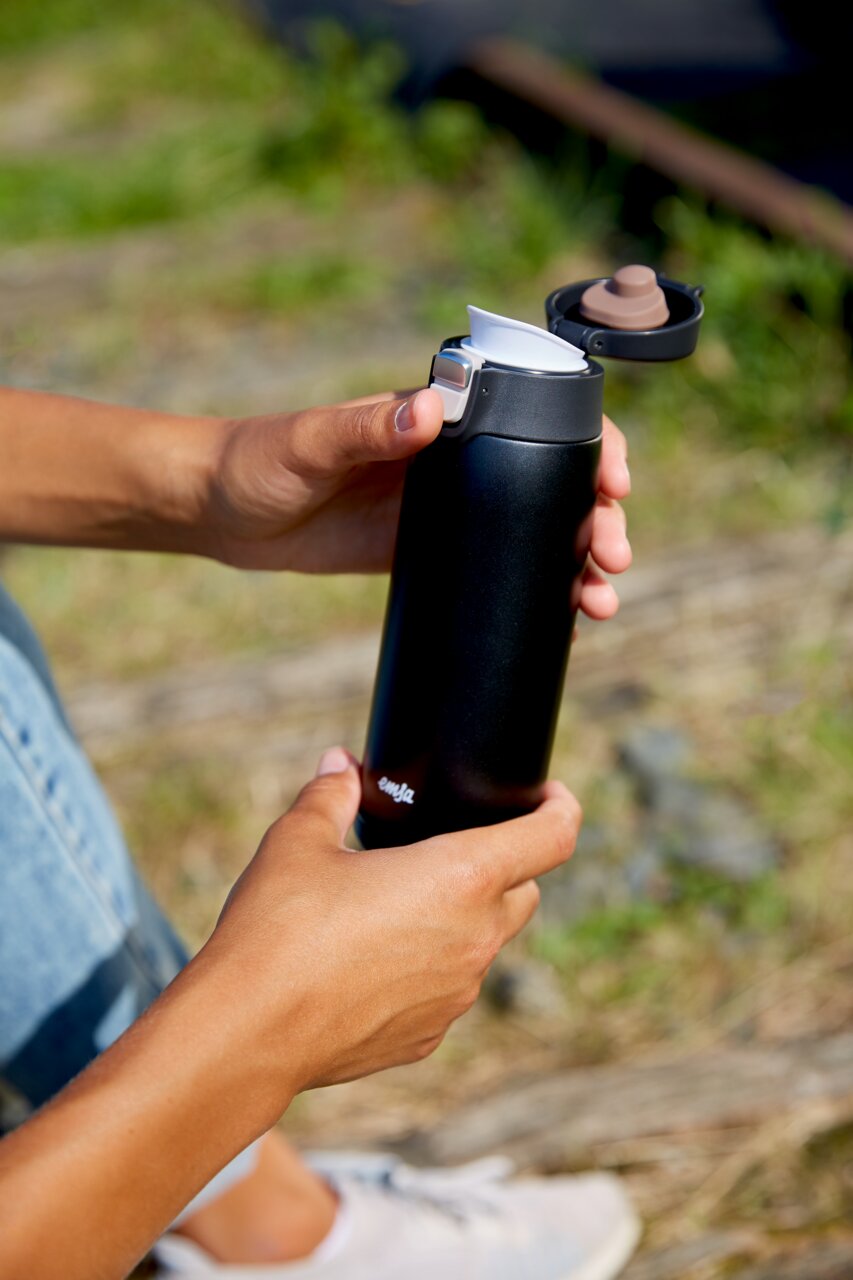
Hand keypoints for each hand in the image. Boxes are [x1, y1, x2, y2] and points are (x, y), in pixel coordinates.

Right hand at [203, 747, 579, 1092]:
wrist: (248, 1031)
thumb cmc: (279, 927)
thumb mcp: (300, 840)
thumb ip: (330, 793)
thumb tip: (340, 765)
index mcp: (462, 877)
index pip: (553, 837)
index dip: (561, 807)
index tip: (550, 795)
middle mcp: (475, 938)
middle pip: (525, 891)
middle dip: (504, 866)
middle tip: (451, 848)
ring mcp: (456, 995)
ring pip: (484, 944)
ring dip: (461, 920)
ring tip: (397, 905)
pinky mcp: (428, 1036)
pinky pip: (446, 988)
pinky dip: (427, 967)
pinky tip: (371, 960)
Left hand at [206, 391, 630, 618]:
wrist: (222, 514)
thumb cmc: (259, 459)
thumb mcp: (312, 442)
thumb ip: (366, 427)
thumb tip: (433, 410)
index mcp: (441, 418)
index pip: (538, 418)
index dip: (589, 445)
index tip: (614, 482)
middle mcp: (456, 461)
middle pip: (551, 483)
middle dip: (597, 519)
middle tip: (613, 559)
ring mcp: (445, 511)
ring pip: (532, 533)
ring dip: (575, 565)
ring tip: (598, 605)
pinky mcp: (425, 553)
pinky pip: (493, 572)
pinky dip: (531, 594)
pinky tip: (560, 624)